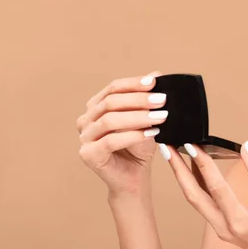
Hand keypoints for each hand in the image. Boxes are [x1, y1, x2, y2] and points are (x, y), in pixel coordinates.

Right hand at [76, 71, 167, 194]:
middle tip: (163, 100)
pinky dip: (133, 135)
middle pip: (111, 102)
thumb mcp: (147, 117)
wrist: (135, 175)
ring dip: (139, 117)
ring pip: (110, 120)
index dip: (134, 83)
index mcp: (96, 106)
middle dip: (140, 99)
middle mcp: (86, 119)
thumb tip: (157, 73)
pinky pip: (110, 141)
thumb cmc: (139, 145)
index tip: (156, 82)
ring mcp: (84, 137)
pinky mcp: (88, 155)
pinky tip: (151, 133)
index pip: (114, 88)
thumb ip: (148, 96)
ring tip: (161, 117)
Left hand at [158, 142, 247, 248]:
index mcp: (239, 221)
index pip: (215, 187)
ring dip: (184, 177)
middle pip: (193, 196)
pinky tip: (194, 169)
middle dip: (178, 170)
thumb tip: (246, 148)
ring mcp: (220, 229)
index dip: (202, 164)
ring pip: (195, 200)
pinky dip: (196, 184)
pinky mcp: (221, 227)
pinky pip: (203, 203)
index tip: (192, 145)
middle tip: (169, 149)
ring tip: (176, 155)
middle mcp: (224, 227)